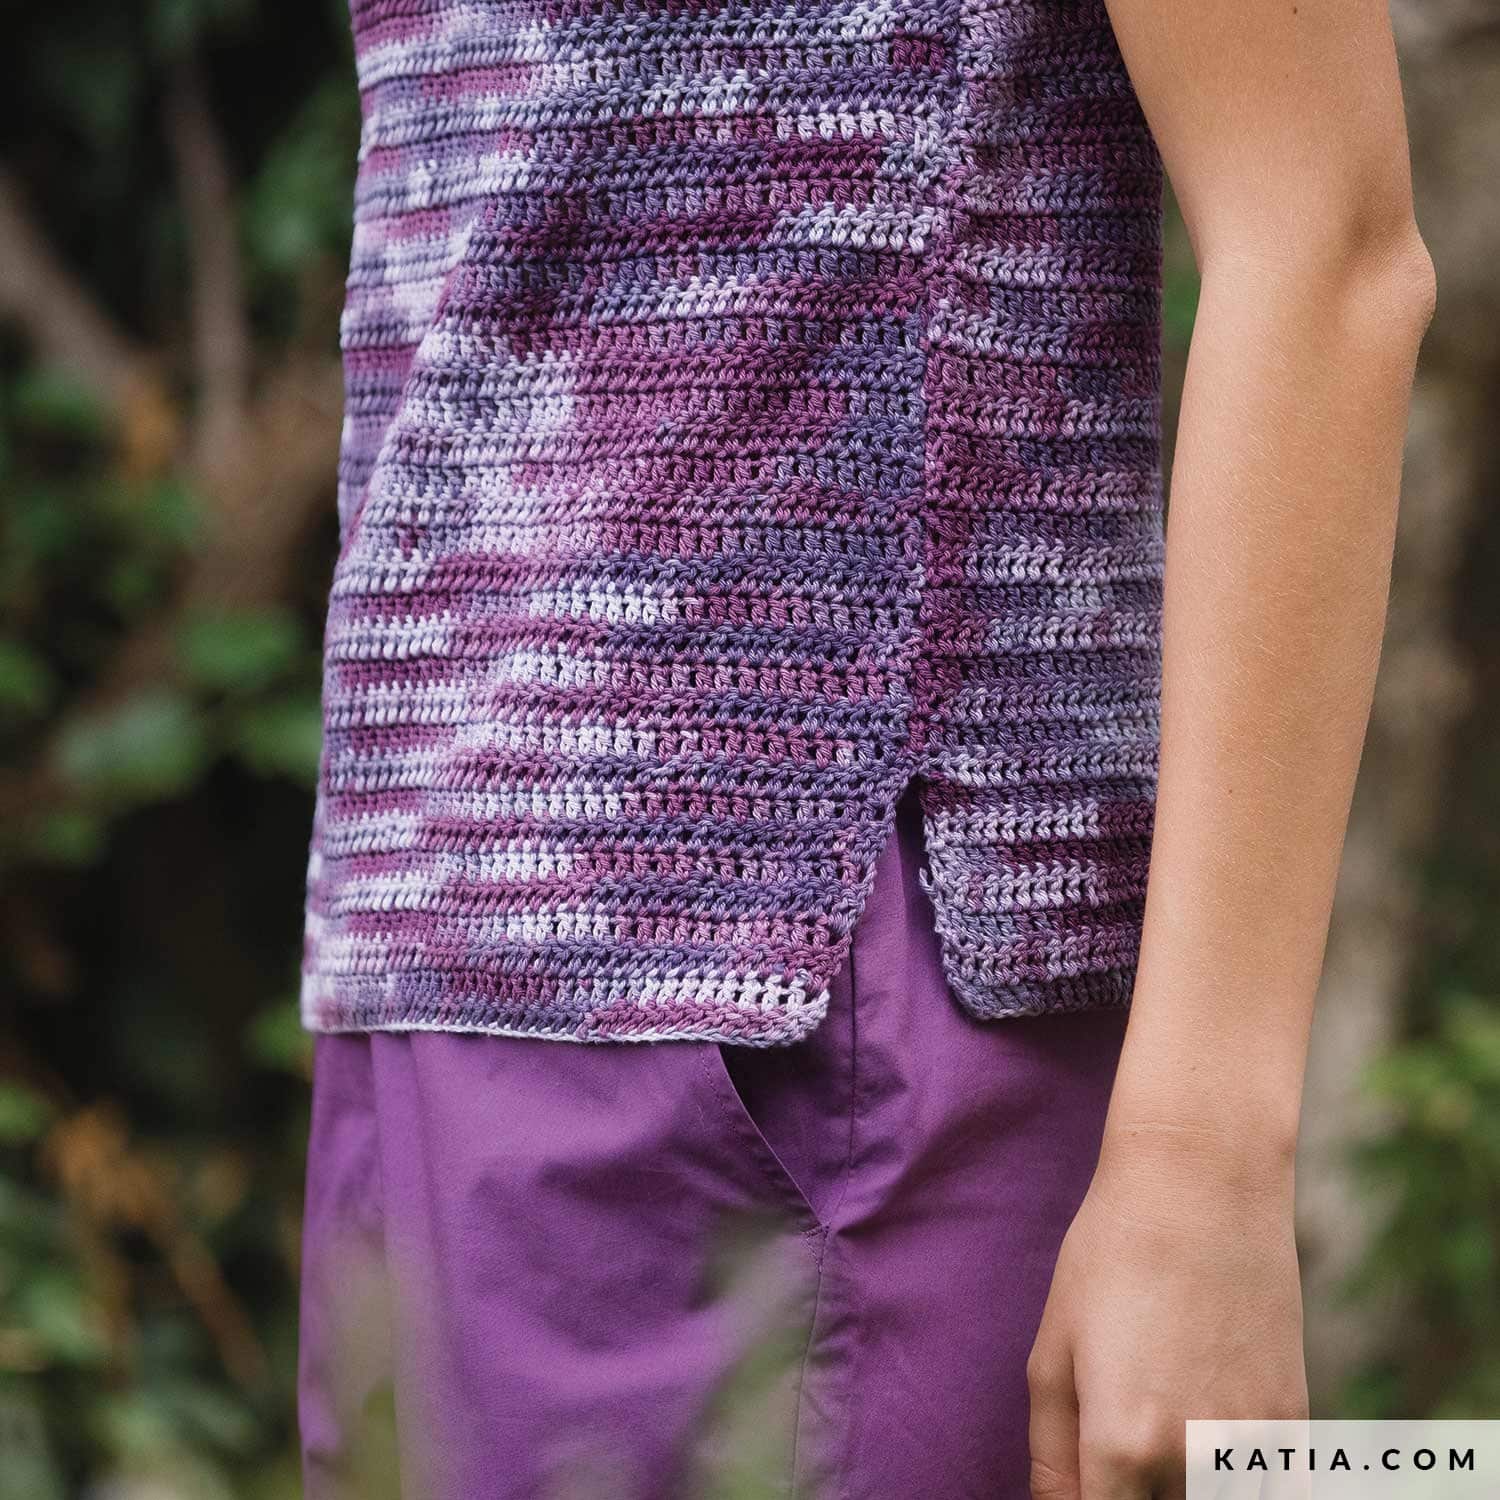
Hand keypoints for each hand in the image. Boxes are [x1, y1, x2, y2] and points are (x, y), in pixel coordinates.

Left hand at [1026, 1124, 1308, 1499]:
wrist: (1203, 1185)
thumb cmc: (1110, 1258)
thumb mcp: (1053, 1352)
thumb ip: (1051, 1456)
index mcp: (1121, 1446)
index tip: (1088, 1479)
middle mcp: (1193, 1463)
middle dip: (1131, 1495)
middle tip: (1118, 1442)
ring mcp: (1254, 1449)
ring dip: (1183, 1492)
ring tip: (1159, 1428)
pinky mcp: (1294, 1427)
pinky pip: (1272, 1495)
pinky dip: (1237, 1483)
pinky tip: (1211, 1444)